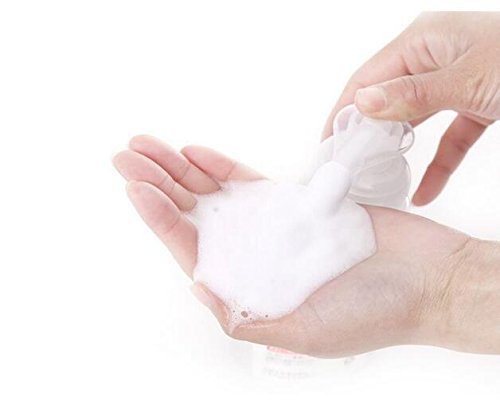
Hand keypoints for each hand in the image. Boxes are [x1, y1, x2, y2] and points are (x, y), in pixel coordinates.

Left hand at [114, 135, 499, 357]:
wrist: (427, 281)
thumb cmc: (375, 314)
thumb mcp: (307, 334)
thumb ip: (248, 318)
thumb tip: (200, 287)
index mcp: (249, 286)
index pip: (191, 249)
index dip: (161, 219)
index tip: (136, 189)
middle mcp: (253, 254)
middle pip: (194, 216)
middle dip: (158, 185)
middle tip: (126, 157)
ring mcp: (272, 225)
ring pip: (214, 193)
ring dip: (180, 169)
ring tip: (148, 147)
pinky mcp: (295, 203)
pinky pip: (250, 181)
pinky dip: (221, 166)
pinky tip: (195, 152)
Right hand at [323, 12, 499, 205]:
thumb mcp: (468, 80)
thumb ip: (413, 94)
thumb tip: (361, 104)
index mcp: (423, 41)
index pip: (366, 80)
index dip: (343, 113)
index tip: (328, 147)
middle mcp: (433, 58)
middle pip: (384, 99)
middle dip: (364, 134)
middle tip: (344, 169)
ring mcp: (454, 81)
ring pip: (412, 119)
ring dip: (395, 150)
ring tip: (372, 178)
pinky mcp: (475, 105)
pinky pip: (446, 138)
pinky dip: (436, 165)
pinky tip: (422, 191)